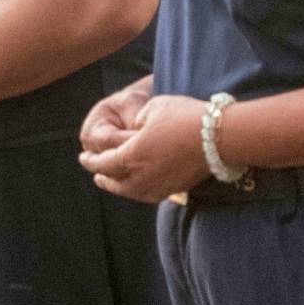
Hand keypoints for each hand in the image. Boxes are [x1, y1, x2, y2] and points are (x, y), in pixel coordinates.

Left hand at [78, 93, 207, 203]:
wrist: (220, 137)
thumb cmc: (185, 117)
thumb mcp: (152, 110)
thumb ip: (133, 125)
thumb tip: (128, 135)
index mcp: (131, 156)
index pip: (102, 163)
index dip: (90, 161)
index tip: (83, 156)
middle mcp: (141, 176)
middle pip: (113, 182)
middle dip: (101, 176)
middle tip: (94, 171)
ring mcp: (159, 186)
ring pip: (130, 192)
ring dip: (118, 186)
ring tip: (112, 182)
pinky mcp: (174, 189)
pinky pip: (147, 194)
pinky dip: (136, 191)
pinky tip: (136, 186)